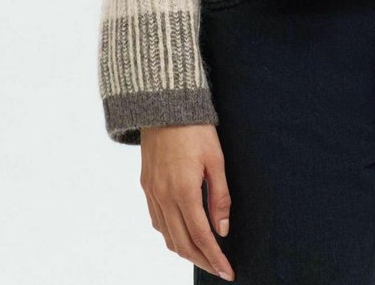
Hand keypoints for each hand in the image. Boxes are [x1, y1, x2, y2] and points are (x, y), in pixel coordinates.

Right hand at [140, 123, 234, 280]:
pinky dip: (170, 235)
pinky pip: (157, 221)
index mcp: (184, 191)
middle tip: (220, 269)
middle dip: (202, 260)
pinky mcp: (146, 186)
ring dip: (185, 251)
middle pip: (182, 243)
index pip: (201, 236)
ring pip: (167, 236)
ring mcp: (152, 193)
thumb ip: (220, 196)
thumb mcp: (216, 159)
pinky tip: (182, 234)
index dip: (215, 257)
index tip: (228, 271)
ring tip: (204, 256)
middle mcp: (164, 197)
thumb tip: (222, 230)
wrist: (164, 105)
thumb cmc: (196, 129)